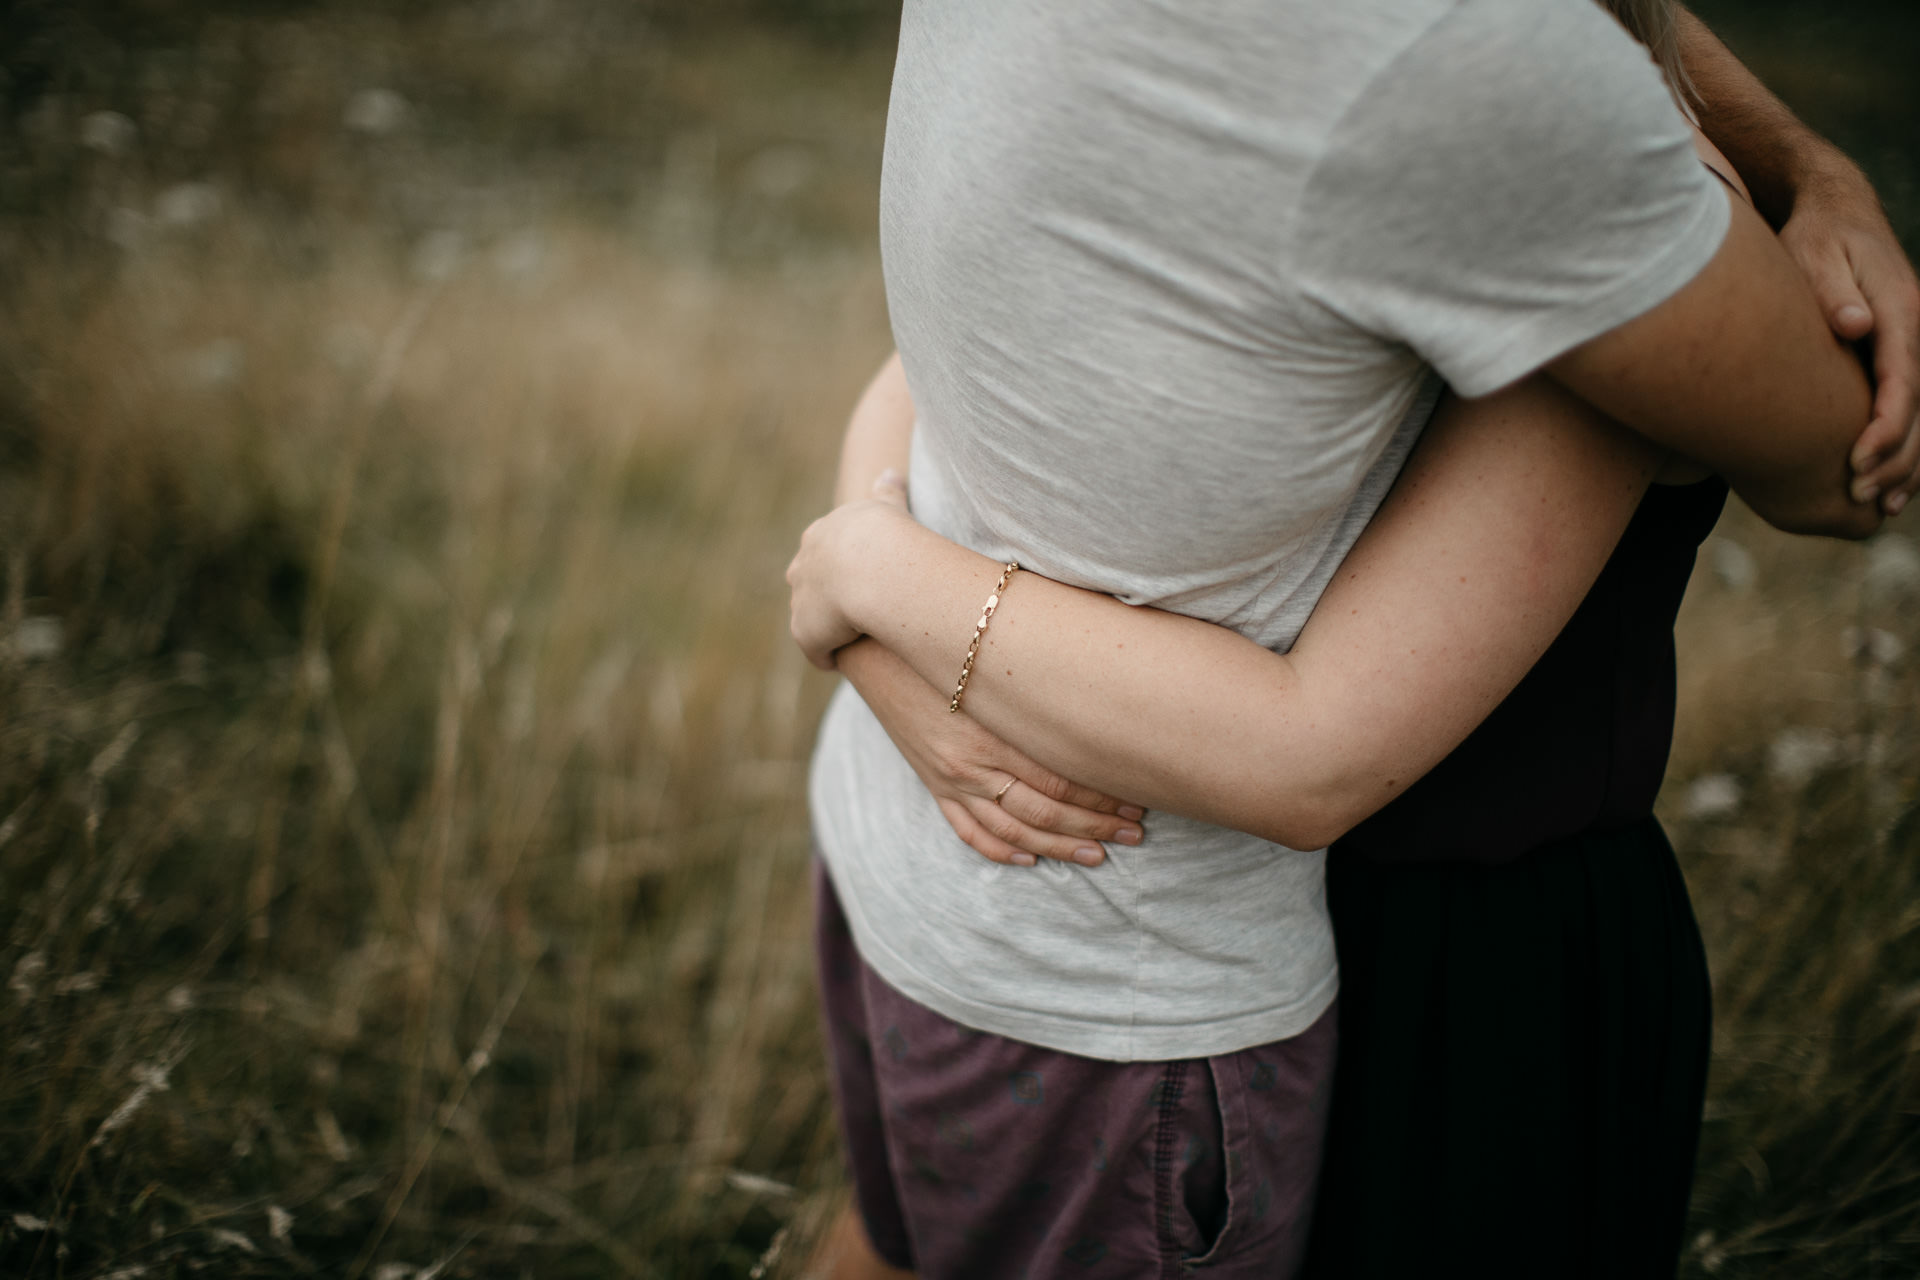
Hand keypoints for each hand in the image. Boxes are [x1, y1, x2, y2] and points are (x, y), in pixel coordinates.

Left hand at [786, 471, 914, 669]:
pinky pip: (817, 651)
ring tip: (848, 641)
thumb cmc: (888, 536)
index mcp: (819, 537)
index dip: (837, 565)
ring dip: (824, 629)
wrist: (873, 568)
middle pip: (805, 583)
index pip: (819, 551)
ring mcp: (801, 601)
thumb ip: (888, 492)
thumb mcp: (887, 508)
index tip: (855, 577)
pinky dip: (828, 656)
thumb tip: (891, 471)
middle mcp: (802, 567)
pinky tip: (843, 660)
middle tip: (847, 610)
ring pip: (808, 618)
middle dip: (820, 595)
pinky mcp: (806, 634)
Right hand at [840, 639, 1146, 867]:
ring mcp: (951, 779)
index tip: (1140, 801)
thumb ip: (1046, 685)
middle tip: (1135, 833)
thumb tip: (1102, 696)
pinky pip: (968, 830)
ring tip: (1097, 854)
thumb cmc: (951, 643)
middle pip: (1045, 810)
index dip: (1104, 797)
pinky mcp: (935, 784)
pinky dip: (1000, 850)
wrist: (881, 646)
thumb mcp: (1001, 660)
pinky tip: (1030, 858)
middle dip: (1095, 826)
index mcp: (995, 731)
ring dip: (1058, 846)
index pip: (1062, 779)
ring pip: (1012, 830)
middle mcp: (973, 764)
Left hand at [1778, 161, 1919, 514]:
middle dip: (1895, 456)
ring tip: (1881, 506)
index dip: (1884, 425)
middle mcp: (1916, 328)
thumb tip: (1853, 325)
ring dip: (1906, 461)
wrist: (1837, 212)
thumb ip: (1830, 291)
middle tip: (1860, 498)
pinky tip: (1893, 486)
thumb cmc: (1816, 236)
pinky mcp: (1900, 353)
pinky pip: (1911, 406)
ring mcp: (1913, 343)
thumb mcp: (1813, 254)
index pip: (1903, 378)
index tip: (1856, 462)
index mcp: (1900, 309)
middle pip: (1919, 405)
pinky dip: (1905, 445)